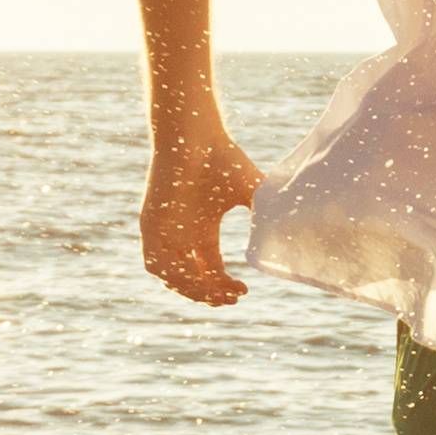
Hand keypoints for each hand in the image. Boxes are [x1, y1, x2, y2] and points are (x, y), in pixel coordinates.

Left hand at [140, 125, 263, 304]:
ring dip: (194, 292)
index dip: (225, 287)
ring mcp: (163, 229)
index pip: (210, 270)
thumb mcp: (254, 196)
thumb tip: (286, 243)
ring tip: (215, 293)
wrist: (194, 135)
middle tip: (232, 299)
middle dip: (211, 295)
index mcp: (203, 227)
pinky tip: (197, 280)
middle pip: (191, 279)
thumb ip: (267, 219)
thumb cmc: (225, 158)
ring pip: (171, 277)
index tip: (244, 290)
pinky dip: (175, 278)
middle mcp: (182, 232)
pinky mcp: (149, 223)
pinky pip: (155, 263)